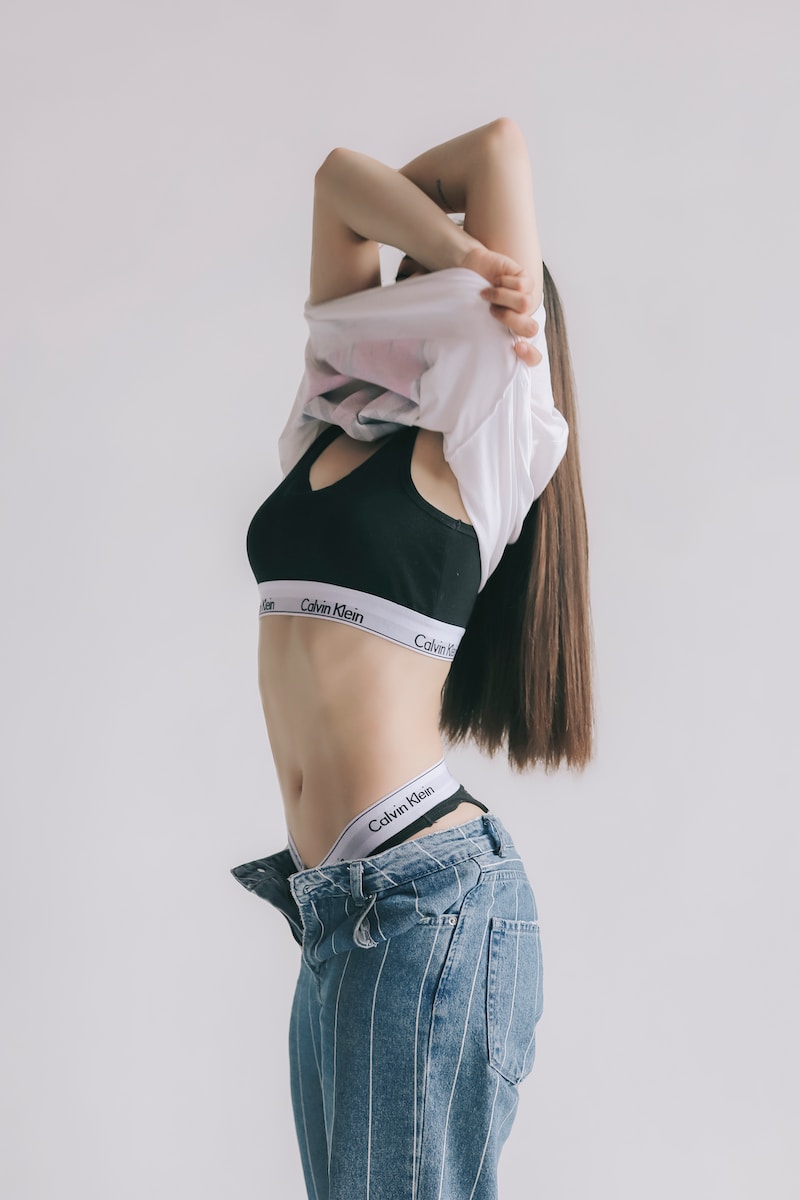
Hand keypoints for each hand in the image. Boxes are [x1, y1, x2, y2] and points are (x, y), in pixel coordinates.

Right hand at [459, 244, 541, 365]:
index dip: (529, 355)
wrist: (470, 271)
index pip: (532, 356)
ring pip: (524, 304)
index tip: (516, 347)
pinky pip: (522, 285)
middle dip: (509, 319)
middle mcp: (523, 320)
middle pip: (531, 329)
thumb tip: (477, 354)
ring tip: (488, 294)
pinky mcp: (527, 282)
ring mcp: (527, 300)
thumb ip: (482, 336)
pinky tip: (496, 281)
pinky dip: (503, 282)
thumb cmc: (470, 299)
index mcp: (511, 336)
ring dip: (501, 297)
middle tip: (492, 311)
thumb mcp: (474, 322)